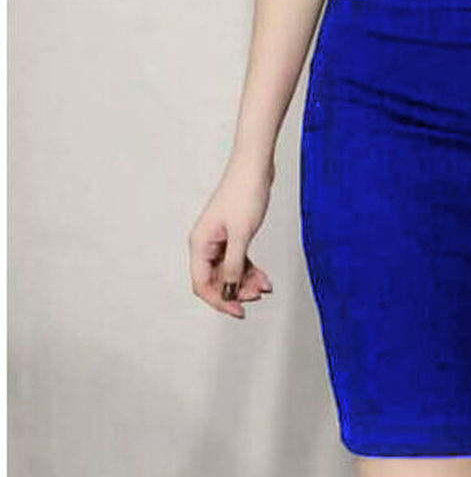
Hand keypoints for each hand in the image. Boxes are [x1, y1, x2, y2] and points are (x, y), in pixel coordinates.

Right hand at [188, 154, 275, 317]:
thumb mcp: (241, 234)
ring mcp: (220, 238)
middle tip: (258, 295)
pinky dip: (250, 269)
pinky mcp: (233, 232)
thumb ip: (233, 265)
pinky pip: (238, 258)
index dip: (219, 300)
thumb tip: (227, 291)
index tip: (239, 311)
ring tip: (265, 286)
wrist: (255, 165)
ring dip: (246, 281)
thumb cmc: (245, 192)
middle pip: (215, 279)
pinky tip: (264, 277)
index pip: (202, 284)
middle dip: (236, 290)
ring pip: (229, 270)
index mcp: (200, 244)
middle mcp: (206, 243)